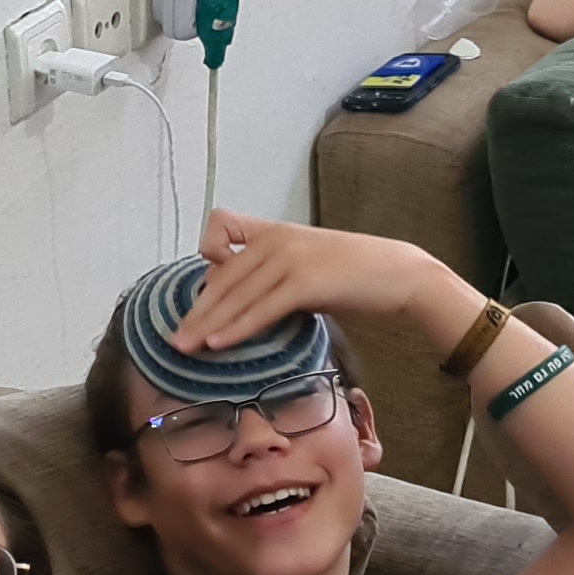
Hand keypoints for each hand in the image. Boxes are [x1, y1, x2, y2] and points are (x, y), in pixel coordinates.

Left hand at [174, 213, 452, 357]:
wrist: (400, 273)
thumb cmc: (355, 274)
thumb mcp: (307, 264)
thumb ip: (274, 274)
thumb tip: (242, 300)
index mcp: (275, 230)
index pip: (221, 227)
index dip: (207, 255)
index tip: (206, 289)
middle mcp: (277, 238)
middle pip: (221, 275)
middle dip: (196, 310)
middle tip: (174, 337)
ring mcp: (290, 258)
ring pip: (235, 295)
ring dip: (207, 325)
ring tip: (184, 347)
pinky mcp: (304, 282)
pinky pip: (260, 309)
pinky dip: (236, 328)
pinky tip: (218, 344)